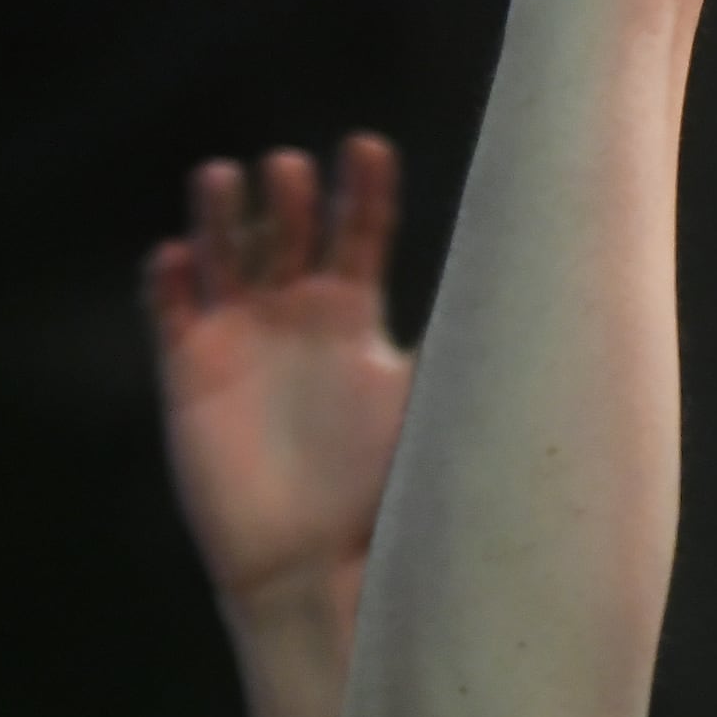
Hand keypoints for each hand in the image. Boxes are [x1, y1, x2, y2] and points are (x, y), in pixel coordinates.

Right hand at [146, 137, 413, 652]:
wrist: (310, 567)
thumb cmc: (377, 496)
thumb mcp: (426, 411)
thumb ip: (463, 358)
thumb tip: (546, 304)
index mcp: (354, 314)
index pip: (359, 230)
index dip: (362, 187)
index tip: (368, 149)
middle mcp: (294, 314)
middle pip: (287, 229)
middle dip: (289, 197)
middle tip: (293, 173)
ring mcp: (237, 337)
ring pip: (222, 252)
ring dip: (219, 212)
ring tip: (222, 177)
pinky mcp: (187, 372)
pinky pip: (170, 310)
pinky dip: (169, 279)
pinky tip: (177, 257)